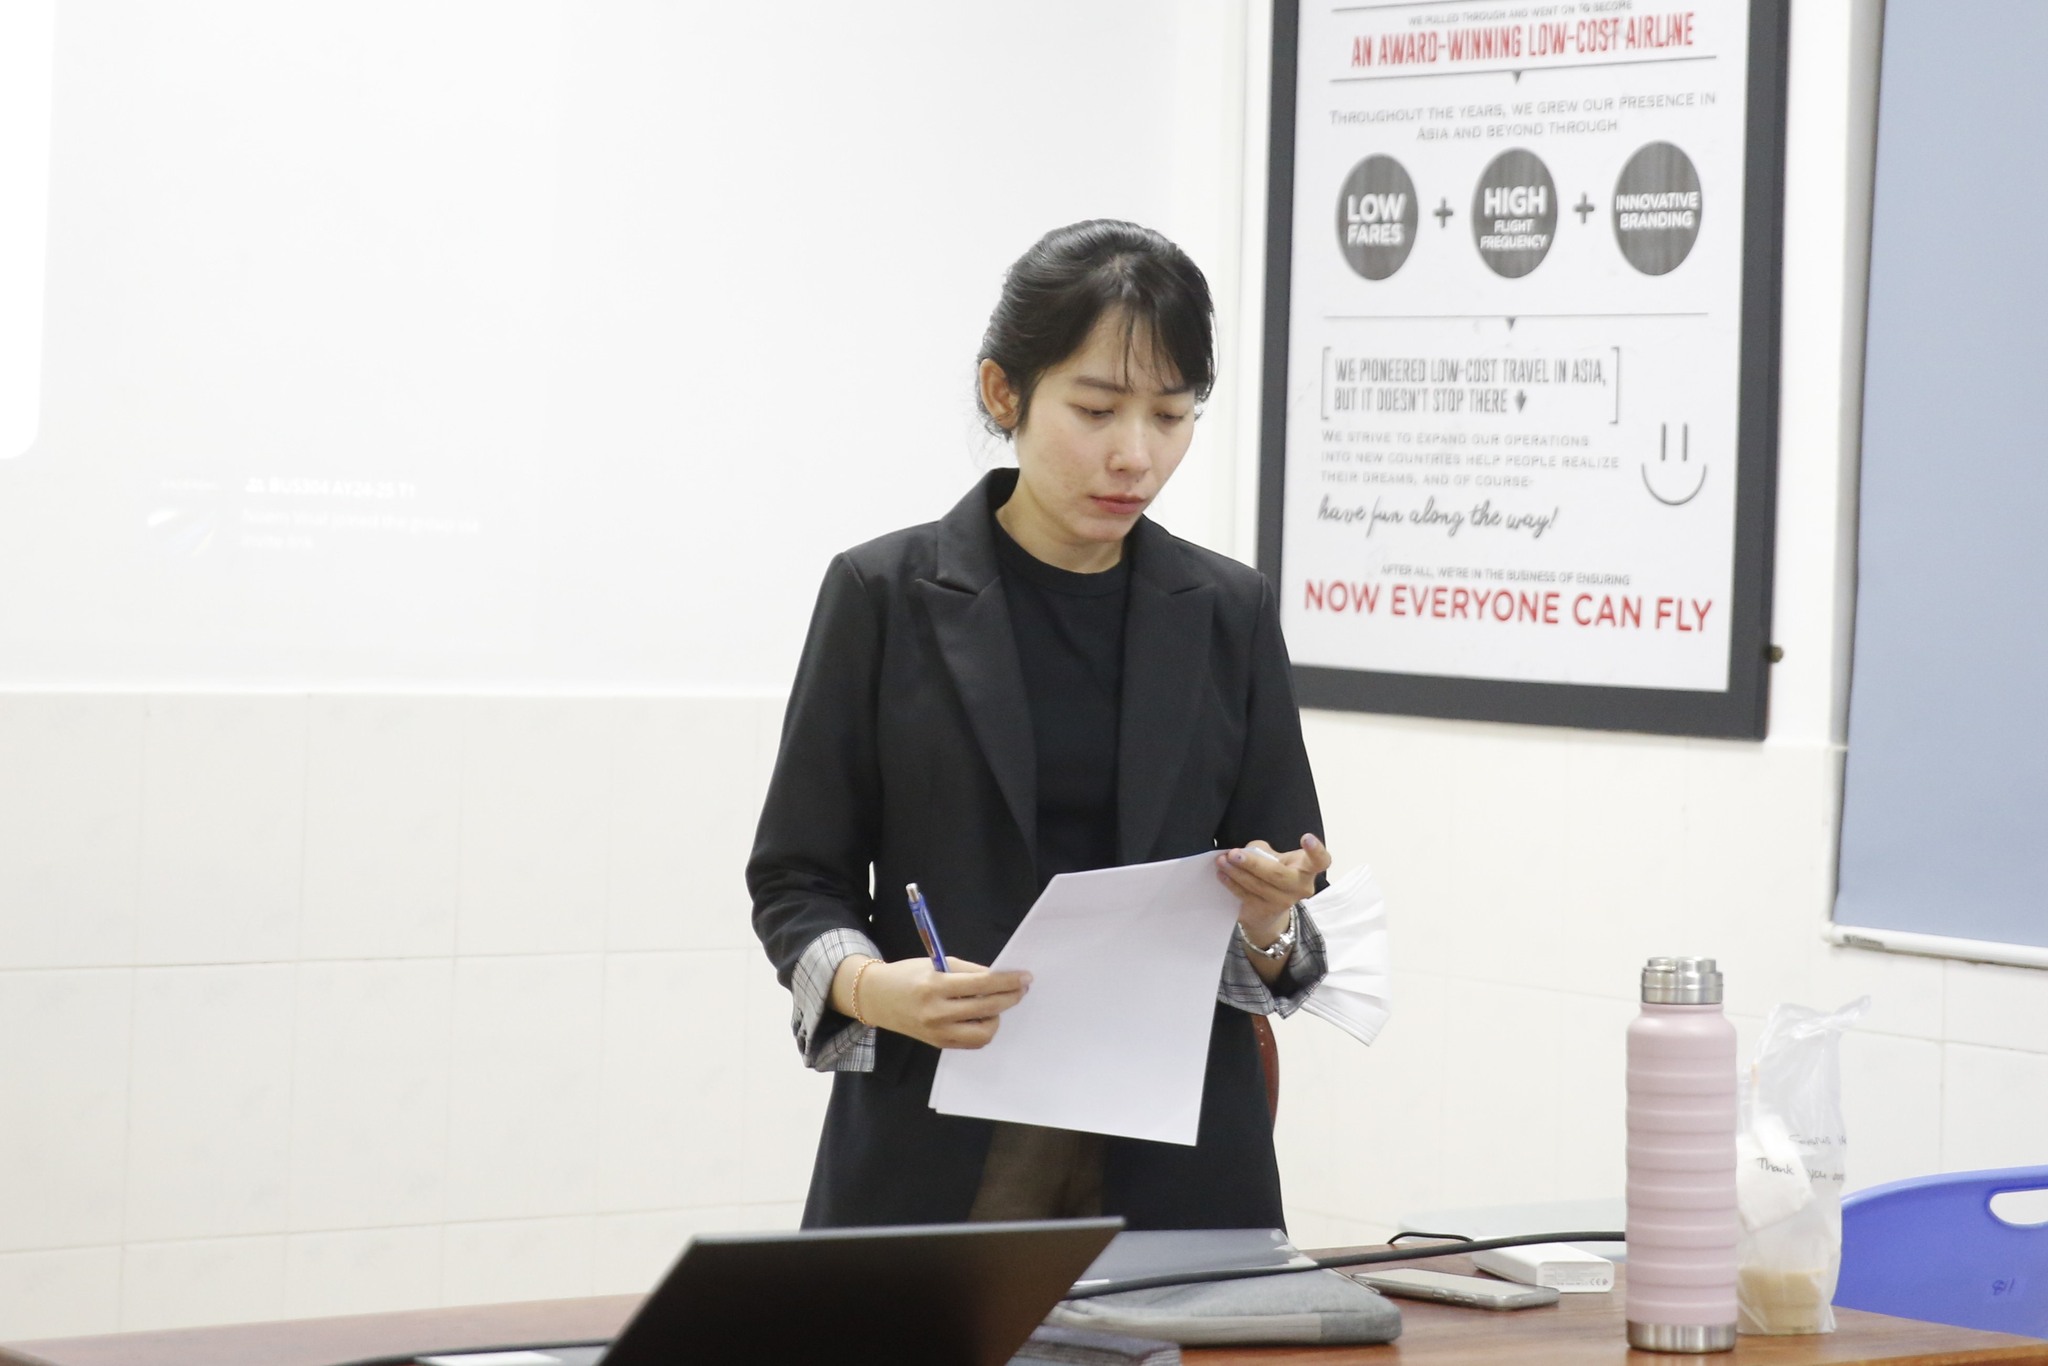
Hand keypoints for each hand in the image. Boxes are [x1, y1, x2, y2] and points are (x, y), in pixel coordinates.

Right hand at [830, 955, 1031, 1049]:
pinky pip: (972, 1042)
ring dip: (998, 1016)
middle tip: (1022, 988)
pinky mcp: (939, 1044)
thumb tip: (999, 978)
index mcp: (936, 986)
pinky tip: (985, 1016)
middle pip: (987, 1008)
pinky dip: (984, 1029)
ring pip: (984, 1032)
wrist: (878, 998)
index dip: (1008, 981)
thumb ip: (968, 972)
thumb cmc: (908, 975)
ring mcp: (938, 1032)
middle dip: (1010, 997)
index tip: (1025, 976)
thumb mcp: (936, 963)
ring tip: (999, 1003)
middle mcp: (937, 1013)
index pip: (982, 984)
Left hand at [1216, 833, 1331, 945]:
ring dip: (1237, 872)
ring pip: (1258, 886)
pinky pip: (1247, 896)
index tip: (1306, 838)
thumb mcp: (1276, 858)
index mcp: (1307, 868)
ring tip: (1222, 861)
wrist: (1270, 908)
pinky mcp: (1267, 912)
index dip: (1316, 850)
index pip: (1320, 860)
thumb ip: (1264, 851)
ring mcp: (1285, 902)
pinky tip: (1222, 874)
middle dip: (1253, 864)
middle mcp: (1301, 887)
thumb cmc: (1275, 872)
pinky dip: (1232, 884)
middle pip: (1278, 875)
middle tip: (1234, 853)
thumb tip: (1244, 852)